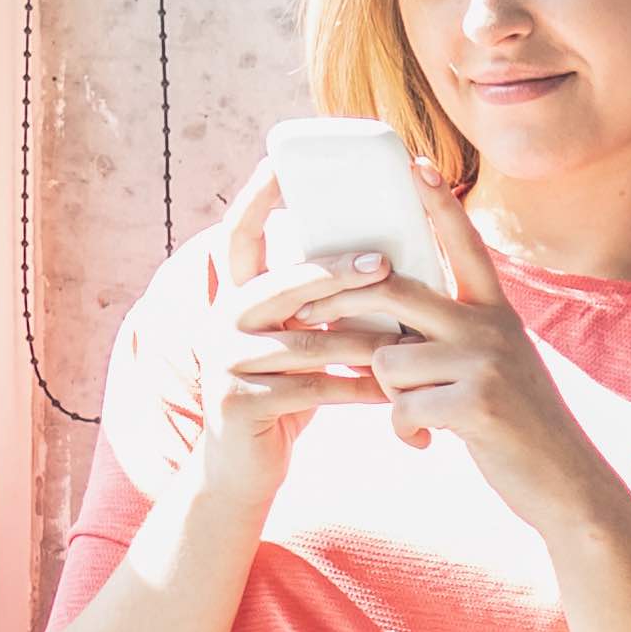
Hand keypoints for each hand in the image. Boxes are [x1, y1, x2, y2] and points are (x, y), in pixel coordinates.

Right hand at [184, 160, 392, 503]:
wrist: (245, 466)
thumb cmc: (286, 393)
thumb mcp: (297, 339)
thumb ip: (316, 303)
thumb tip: (381, 255)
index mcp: (236, 297)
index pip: (238, 237)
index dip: (253, 199)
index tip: (279, 164)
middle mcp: (223, 321)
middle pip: (281, 286)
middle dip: (333, 273)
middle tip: (383, 263)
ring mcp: (225, 362)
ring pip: (304, 342)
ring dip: (360, 341)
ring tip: (407, 339)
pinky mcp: (239, 402)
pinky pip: (310, 389)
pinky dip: (354, 388)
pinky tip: (388, 389)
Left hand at [338, 183, 626, 529]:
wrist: (565, 482)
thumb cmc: (517, 424)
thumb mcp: (495, 364)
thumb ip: (452, 333)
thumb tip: (388, 312)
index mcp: (496, 312)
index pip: (464, 245)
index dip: (440, 203)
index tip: (416, 163)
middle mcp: (493, 327)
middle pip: (396, 293)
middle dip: (345, 307)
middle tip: (310, 316)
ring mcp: (487, 364)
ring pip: (389, 360)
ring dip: (389, 393)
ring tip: (417, 413)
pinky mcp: (478, 405)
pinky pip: (404, 407)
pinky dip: (405, 431)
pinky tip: (426, 442)